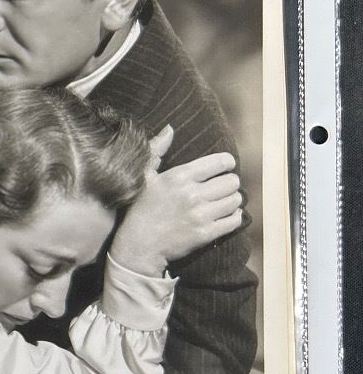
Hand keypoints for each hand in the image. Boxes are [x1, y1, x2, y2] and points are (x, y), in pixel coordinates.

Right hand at [111, 124, 242, 276]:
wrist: (139, 245)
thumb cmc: (141, 208)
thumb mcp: (145, 176)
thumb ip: (157, 149)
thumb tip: (170, 128)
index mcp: (179, 176)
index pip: (220, 162)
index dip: (227, 163)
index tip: (225, 166)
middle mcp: (191, 194)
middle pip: (231, 181)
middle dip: (230, 182)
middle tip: (223, 186)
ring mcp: (200, 215)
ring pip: (234, 200)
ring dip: (233, 199)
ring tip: (224, 200)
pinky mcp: (205, 234)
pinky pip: (233, 220)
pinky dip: (234, 216)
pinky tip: (226, 214)